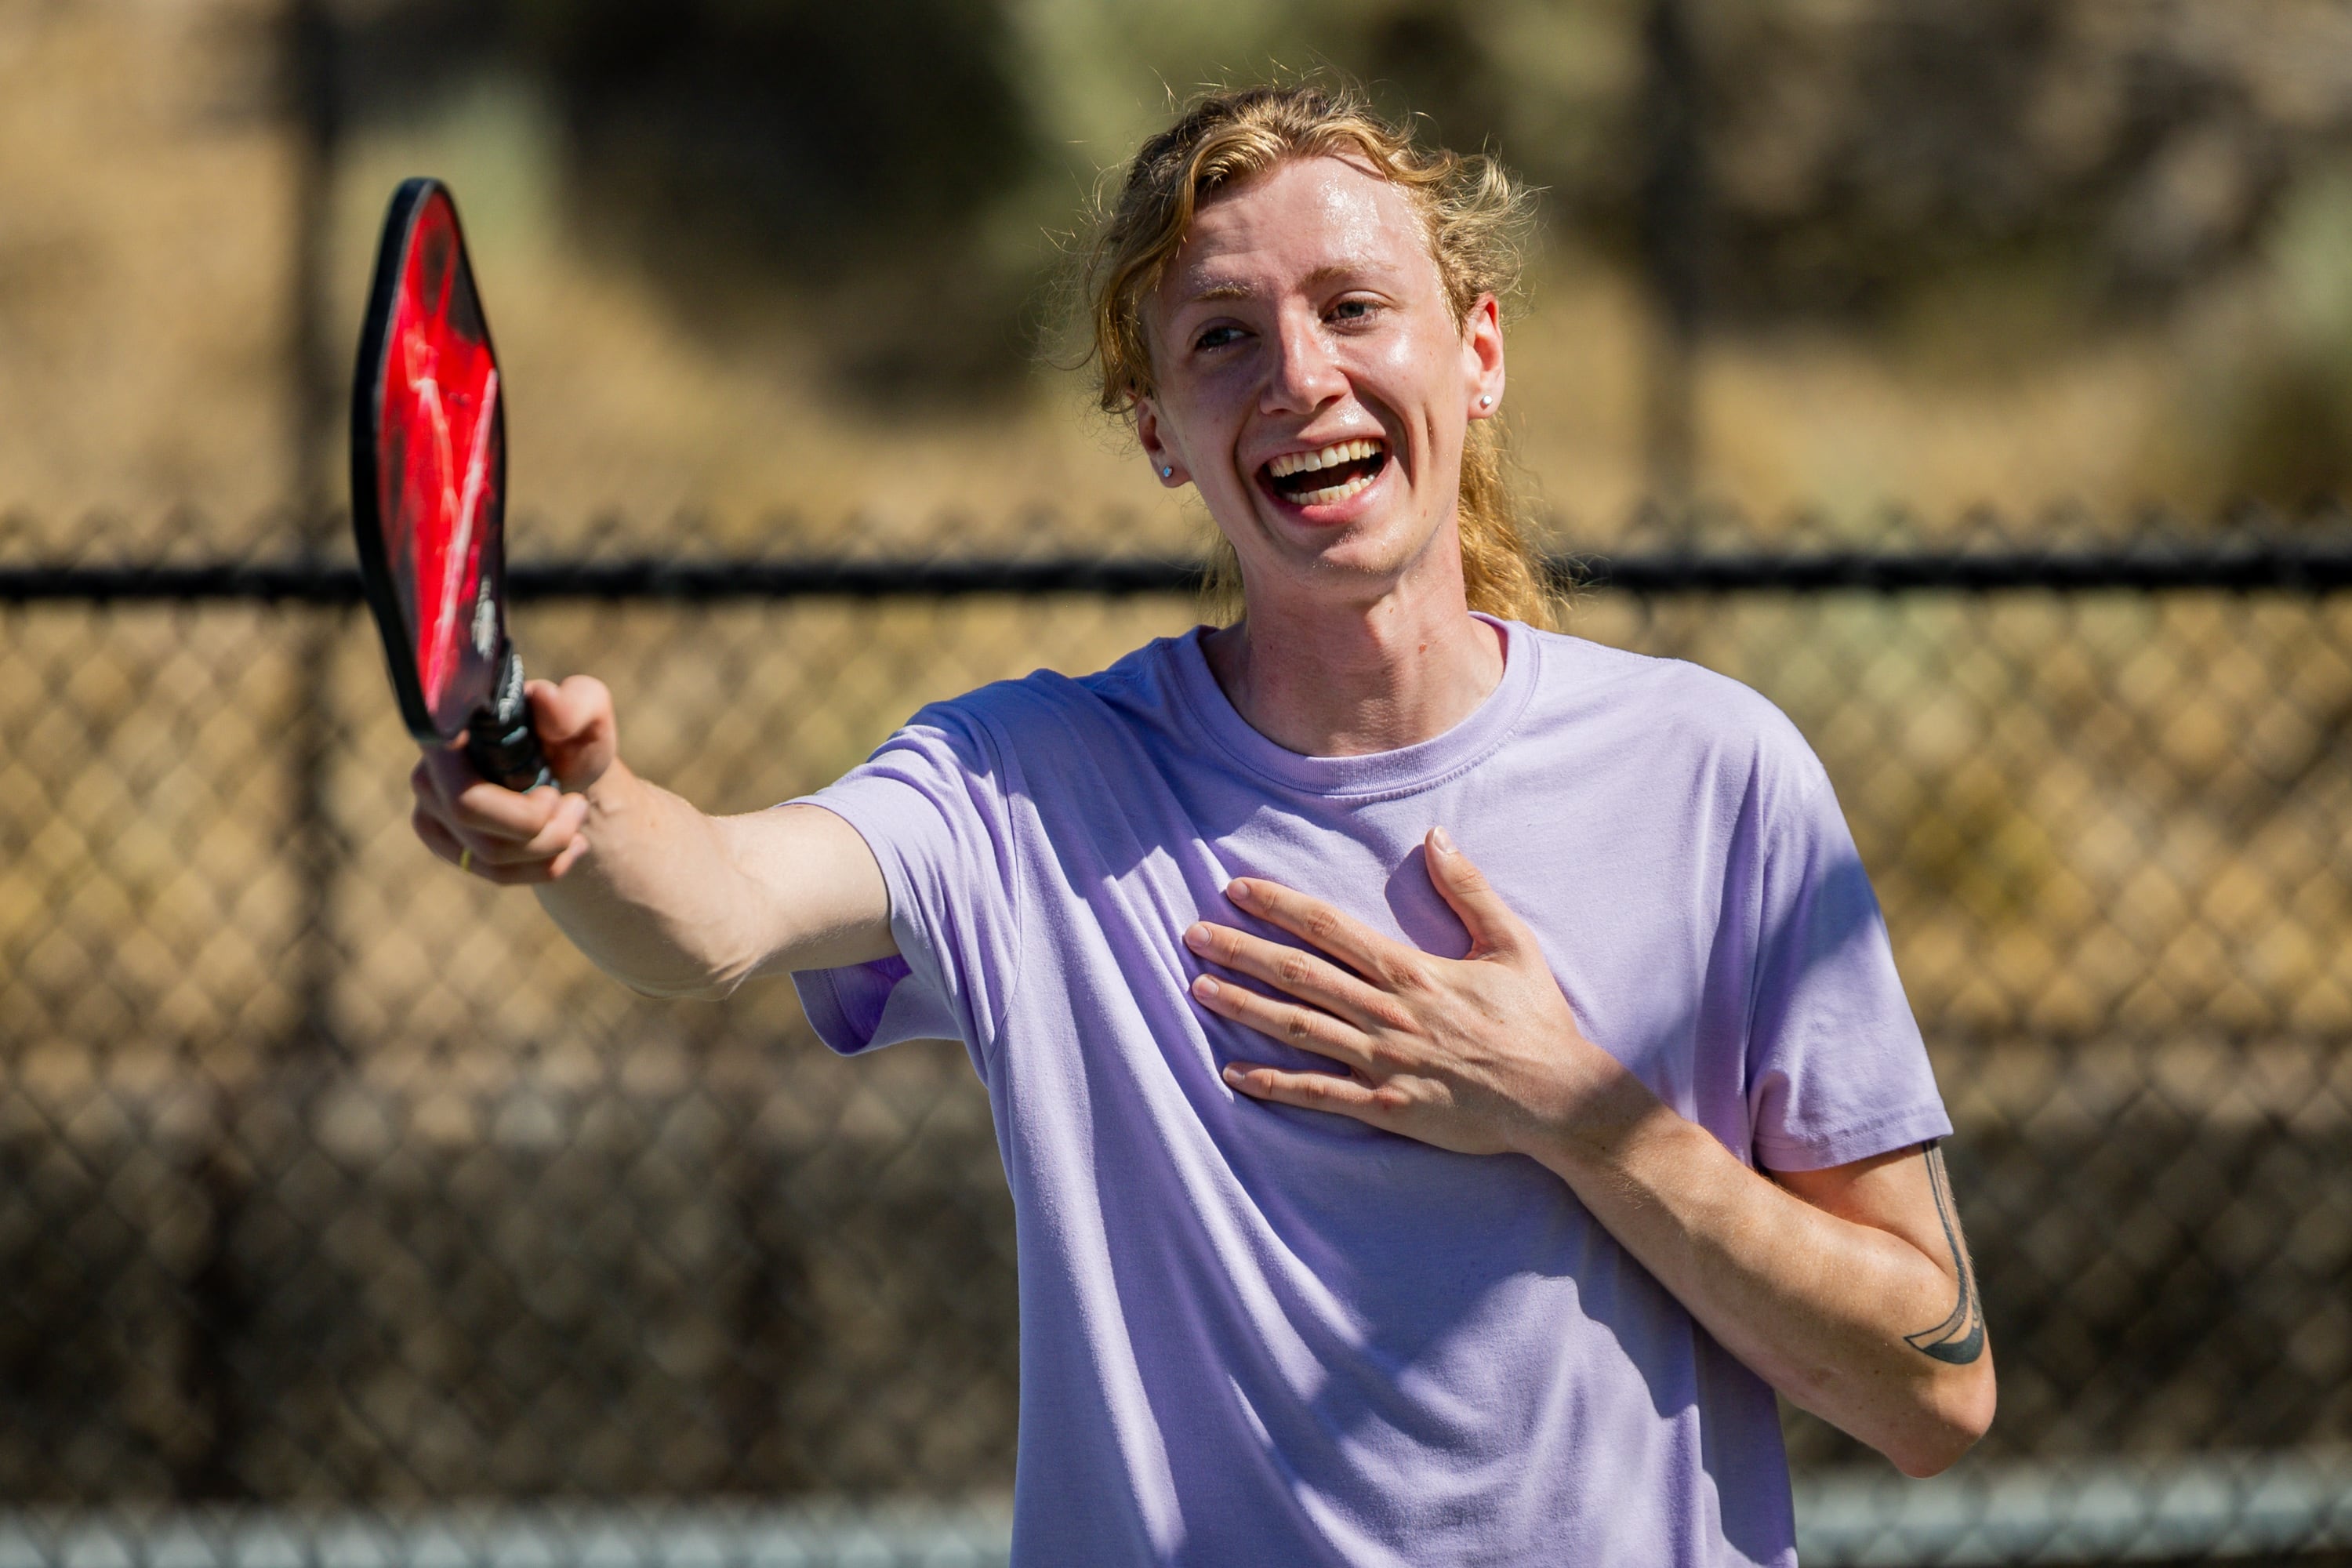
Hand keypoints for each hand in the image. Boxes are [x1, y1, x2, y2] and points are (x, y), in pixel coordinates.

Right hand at [409, 675, 614, 883]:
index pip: (449, 763)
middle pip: (468, 812)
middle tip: (576, 806)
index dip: (505, 796)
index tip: (555, 793)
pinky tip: (569, 847)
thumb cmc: (572, 738)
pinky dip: (543, 867)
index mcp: (455, 728)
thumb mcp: (589, 712)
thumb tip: (545, 700)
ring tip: (576, 817)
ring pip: (487, 854)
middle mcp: (428, 769)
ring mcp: (429, 810)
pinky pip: (492, 873)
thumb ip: (575, 703)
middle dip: (539, 824)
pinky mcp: (445, 843)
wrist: (568, 774)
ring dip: (549, 845)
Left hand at [1184, 827, 1656, 1158]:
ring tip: (1198, 987)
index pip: (1329, 929)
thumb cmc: (1535, 1021)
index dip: (1279, 906)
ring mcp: (1381, 1063)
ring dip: (1243, 1006)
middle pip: (1298, 973)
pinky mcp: (1384, 1107)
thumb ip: (1470, 890)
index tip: (1237, 890)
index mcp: (1411, 972)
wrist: (1554, 1098)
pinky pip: (1318, 1094)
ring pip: (1296, 1028)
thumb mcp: (1510, 945)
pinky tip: (1233, 1072)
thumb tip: (1436, 836)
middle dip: (1241, 950)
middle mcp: (1385, 1014)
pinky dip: (1273, 1084)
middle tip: (1193, 934)